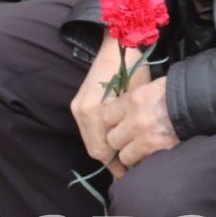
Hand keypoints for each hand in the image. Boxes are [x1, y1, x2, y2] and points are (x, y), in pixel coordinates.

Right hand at [70, 43, 145, 177]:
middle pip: (95, 150)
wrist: (117, 43)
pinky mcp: (78, 104)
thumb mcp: (136, 99)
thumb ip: (131, 126)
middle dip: (111, 161)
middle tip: (131, 170)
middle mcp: (81, 111)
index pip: (103, 151)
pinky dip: (100, 139)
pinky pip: (87, 131)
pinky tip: (115, 140)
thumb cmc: (133, 68)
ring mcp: (77, 107)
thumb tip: (138, 152)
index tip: (133, 173)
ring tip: (125, 157)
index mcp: (95, 110)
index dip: (118, 165)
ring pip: (90, 142)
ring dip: (105, 151)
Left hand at [105, 76, 179, 170]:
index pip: (106, 116)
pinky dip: (145, 162)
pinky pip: (142, 164)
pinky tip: (151, 155)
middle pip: (112, 139)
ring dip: (131, 154)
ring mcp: (147, 139)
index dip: (111, 122)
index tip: (118, 124)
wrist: (202, 104)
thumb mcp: (149, 89)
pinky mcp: (160, 153)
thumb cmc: (176, 94)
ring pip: (124, 156)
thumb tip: (115, 112)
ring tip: (142, 149)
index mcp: (133, 100)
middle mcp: (136, 120)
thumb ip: (131, 102)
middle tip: (129, 139)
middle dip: (119, 141)